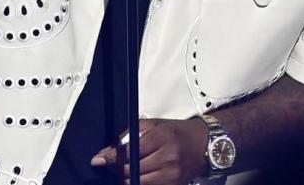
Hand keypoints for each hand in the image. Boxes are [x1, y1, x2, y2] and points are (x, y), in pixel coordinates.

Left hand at [90, 118, 210, 184]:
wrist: (204, 145)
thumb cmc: (177, 132)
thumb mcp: (154, 124)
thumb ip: (130, 134)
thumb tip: (110, 150)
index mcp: (162, 138)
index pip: (130, 152)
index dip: (112, 158)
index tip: (99, 159)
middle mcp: (168, 158)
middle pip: (132, 169)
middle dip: (116, 168)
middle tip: (107, 165)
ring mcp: (172, 175)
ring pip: (138, 182)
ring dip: (126, 177)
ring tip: (122, 170)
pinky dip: (139, 182)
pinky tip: (136, 175)